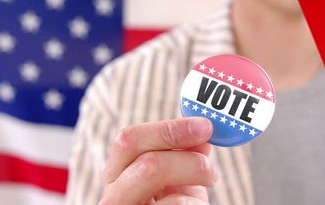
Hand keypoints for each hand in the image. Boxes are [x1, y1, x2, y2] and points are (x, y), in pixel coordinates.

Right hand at [99, 117, 216, 204]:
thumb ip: (184, 157)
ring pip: (174, 201)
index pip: (129, 140)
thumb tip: (203, 136)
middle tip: (211, 168)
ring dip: (199, 196)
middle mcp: (114, 198)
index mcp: (116, 175)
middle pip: (148, 165)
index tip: (204, 126)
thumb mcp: (175, 182)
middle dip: (189, 160)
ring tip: (203, 197)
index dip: (168, 129)